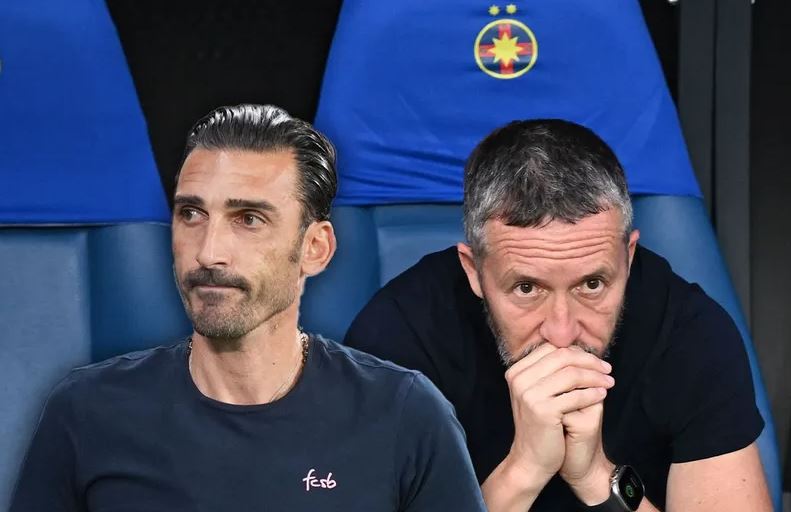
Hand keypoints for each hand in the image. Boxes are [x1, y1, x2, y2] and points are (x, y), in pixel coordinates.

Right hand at [503, 344, 613, 492]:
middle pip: (562, 357)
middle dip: (589, 361)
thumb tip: (578, 350)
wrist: (531, 458)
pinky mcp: (542, 410)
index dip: (577, 352)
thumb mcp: (538, 392)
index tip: (595, 361)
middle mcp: (519, 379)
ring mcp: (529, 394)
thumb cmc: (540, 425)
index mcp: (517, 371)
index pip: (551, 349)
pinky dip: (593, 394)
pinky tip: (602, 395)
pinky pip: (576, 396)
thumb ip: (550, 371)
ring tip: (609, 382)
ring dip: (595, 377)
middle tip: (607, 369)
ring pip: (571, 374)